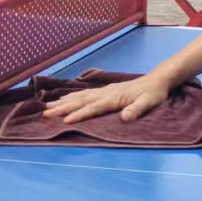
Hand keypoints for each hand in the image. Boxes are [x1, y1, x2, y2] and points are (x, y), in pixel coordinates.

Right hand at [44, 74, 172, 124]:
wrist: (157, 80)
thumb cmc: (153, 94)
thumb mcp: (149, 102)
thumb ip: (136, 110)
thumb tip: (124, 117)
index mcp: (114, 98)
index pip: (94, 108)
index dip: (80, 114)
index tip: (65, 120)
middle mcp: (106, 93)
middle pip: (81, 101)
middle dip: (63, 108)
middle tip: (45, 113)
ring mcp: (104, 91)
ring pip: (80, 96)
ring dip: (64, 102)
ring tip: (48, 107)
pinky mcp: (105, 90)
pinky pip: (84, 93)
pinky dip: (72, 96)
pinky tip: (64, 98)